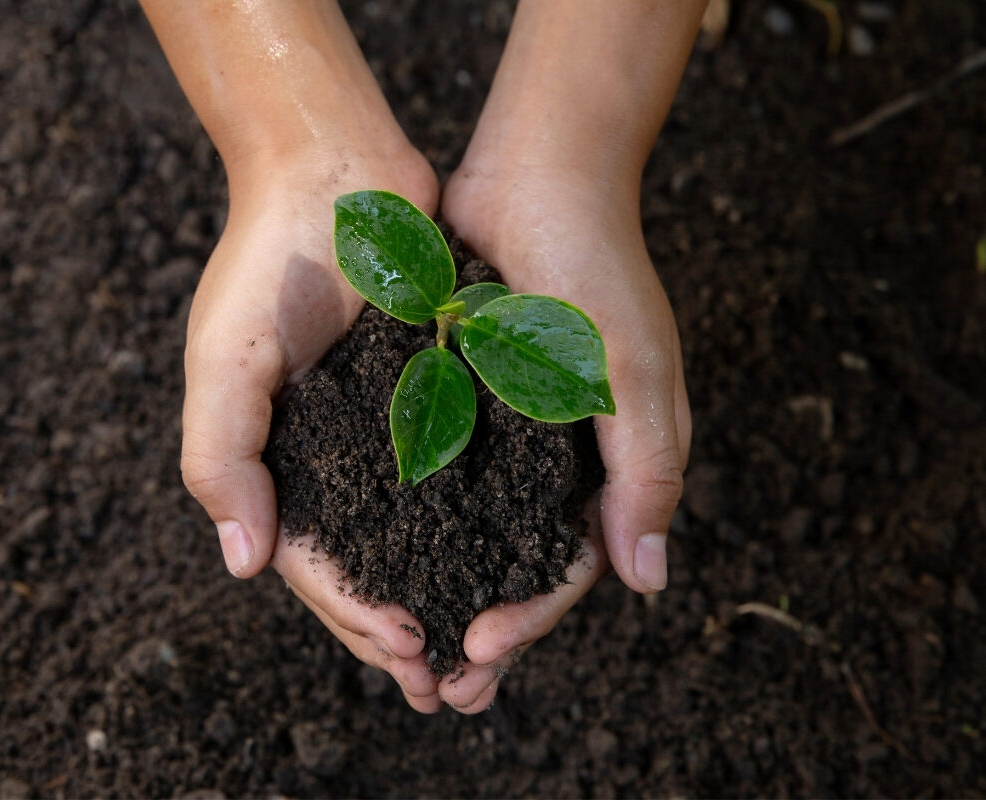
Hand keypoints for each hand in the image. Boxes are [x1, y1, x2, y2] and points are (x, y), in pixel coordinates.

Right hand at [180, 144, 443, 711]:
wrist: (332, 168)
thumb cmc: (267, 259)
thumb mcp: (224, 359)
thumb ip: (222, 458)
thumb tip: (242, 564)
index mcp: (275, 461)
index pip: (314, 563)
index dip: (355, 616)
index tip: (411, 651)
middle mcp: (332, 457)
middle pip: (369, 566)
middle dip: (403, 631)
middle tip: (455, 690)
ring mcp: (385, 429)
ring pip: (418, 534)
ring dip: (447, 592)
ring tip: (486, 649)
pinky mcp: (434, 394)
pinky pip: (458, 473)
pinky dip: (477, 521)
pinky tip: (510, 558)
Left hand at [437, 163, 691, 709]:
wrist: (537, 173)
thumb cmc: (595, 268)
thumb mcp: (633, 371)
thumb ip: (647, 471)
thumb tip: (649, 583)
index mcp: (612, 460)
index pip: (577, 564)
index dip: (534, 614)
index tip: (478, 648)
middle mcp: (560, 454)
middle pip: (522, 562)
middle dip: (487, 625)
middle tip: (441, 691)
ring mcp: (509, 428)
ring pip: (475, 529)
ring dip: (443, 587)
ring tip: (399, 641)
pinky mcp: (462, 395)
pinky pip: (439, 471)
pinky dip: (414, 519)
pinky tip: (374, 554)